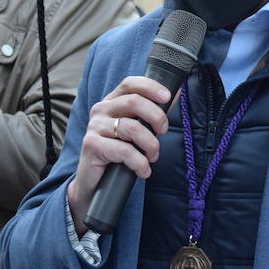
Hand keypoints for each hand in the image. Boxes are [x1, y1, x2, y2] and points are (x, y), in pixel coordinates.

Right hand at [66, 76, 171, 234]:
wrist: (94, 184)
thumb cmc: (118, 155)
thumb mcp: (136, 132)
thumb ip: (151, 114)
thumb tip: (176, 94)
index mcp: (111, 102)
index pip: (130, 84)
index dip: (151, 87)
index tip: (167, 98)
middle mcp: (101, 110)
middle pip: (134, 102)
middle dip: (156, 117)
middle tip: (162, 133)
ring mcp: (95, 127)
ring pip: (133, 128)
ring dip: (151, 145)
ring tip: (152, 158)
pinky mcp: (92, 145)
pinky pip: (125, 151)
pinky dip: (140, 164)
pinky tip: (143, 171)